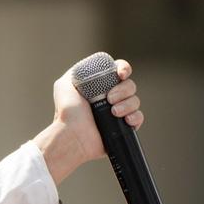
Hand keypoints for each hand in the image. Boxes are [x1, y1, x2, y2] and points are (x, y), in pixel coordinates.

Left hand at [34, 58, 143, 185]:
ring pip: (135, 100)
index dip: (124, 69)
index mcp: (100, 87)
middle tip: (109, 99)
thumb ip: (76, 72)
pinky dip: (135, 117)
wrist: (72, 136)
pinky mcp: (123, 128)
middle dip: (123, 90)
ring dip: (127, 104)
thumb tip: (86, 67)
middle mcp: (110, 98)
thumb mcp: (64, 85)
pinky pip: (139, 117)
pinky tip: (126, 120)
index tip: (121, 74)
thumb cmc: (66, 113)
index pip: (119, 71)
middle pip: (130, 85)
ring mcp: (117, 113)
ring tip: (113, 112)